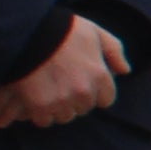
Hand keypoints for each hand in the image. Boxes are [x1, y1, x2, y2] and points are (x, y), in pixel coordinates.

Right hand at [0, 16, 125, 129]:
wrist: (25, 31)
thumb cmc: (61, 29)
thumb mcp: (95, 32)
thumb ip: (113, 51)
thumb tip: (125, 71)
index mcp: (100, 76)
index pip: (105, 99)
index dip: (93, 92)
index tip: (80, 83)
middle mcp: (84, 92)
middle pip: (83, 108)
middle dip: (74, 100)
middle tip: (59, 84)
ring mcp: (62, 101)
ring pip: (64, 116)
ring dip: (57, 108)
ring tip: (46, 90)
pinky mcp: (39, 106)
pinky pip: (44, 120)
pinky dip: (38, 112)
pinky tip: (34, 98)